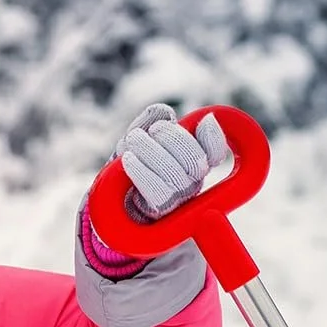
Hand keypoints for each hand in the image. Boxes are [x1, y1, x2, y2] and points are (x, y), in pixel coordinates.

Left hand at [115, 103, 229, 220]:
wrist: (111, 195)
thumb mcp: (138, 135)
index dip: (213, 139)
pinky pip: (158, 194)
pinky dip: (142, 172)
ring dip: (154, 153)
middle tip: (154, 129)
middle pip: (195, 163)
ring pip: (176, 178)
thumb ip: (152, 120)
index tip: (204, 121)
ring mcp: (176, 202)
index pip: (215, 154)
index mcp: (194, 163)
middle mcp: (190, 184)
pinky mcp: (157, 214)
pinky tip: (128, 159)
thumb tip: (164, 112)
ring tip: (135, 139)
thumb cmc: (128, 160)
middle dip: (175, 139)